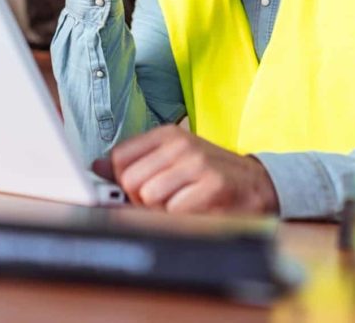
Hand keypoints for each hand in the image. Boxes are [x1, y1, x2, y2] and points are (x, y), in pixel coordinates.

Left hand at [94, 125, 279, 214]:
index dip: (123, 182)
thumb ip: (136, 162)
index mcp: (167, 135)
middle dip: (141, 200)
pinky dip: (180, 218)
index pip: (119, 158)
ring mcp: (198, 164)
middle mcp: (182, 145)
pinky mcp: (213, 186)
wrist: (257, 185)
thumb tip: (97, 167)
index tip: (137, 189)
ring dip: (161, 211)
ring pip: (149, 197)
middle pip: (130, 181)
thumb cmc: (209, 175)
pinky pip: (174, 211)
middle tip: (164, 201)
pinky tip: (195, 210)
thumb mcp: (172, 160)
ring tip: (181, 205)